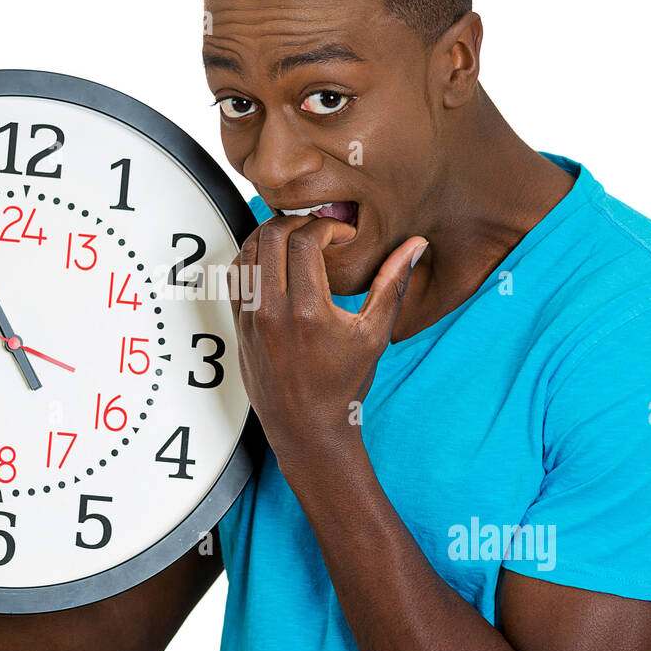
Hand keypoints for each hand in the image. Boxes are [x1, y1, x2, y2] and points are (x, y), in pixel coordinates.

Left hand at [229, 216, 425, 468]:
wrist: (308, 428)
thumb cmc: (342, 386)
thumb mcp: (375, 335)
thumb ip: (392, 284)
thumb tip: (415, 244)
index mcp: (308, 311)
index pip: (304, 240)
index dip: (326, 227)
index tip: (341, 236)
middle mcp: (272, 312)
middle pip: (271, 236)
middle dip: (297, 222)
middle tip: (318, 231)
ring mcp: (250, 319)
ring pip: (248, 251)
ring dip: (271, 236)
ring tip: (296, 241)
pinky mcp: (239, 326)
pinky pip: (235, 276)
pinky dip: (252, 257)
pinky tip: (274, 262)